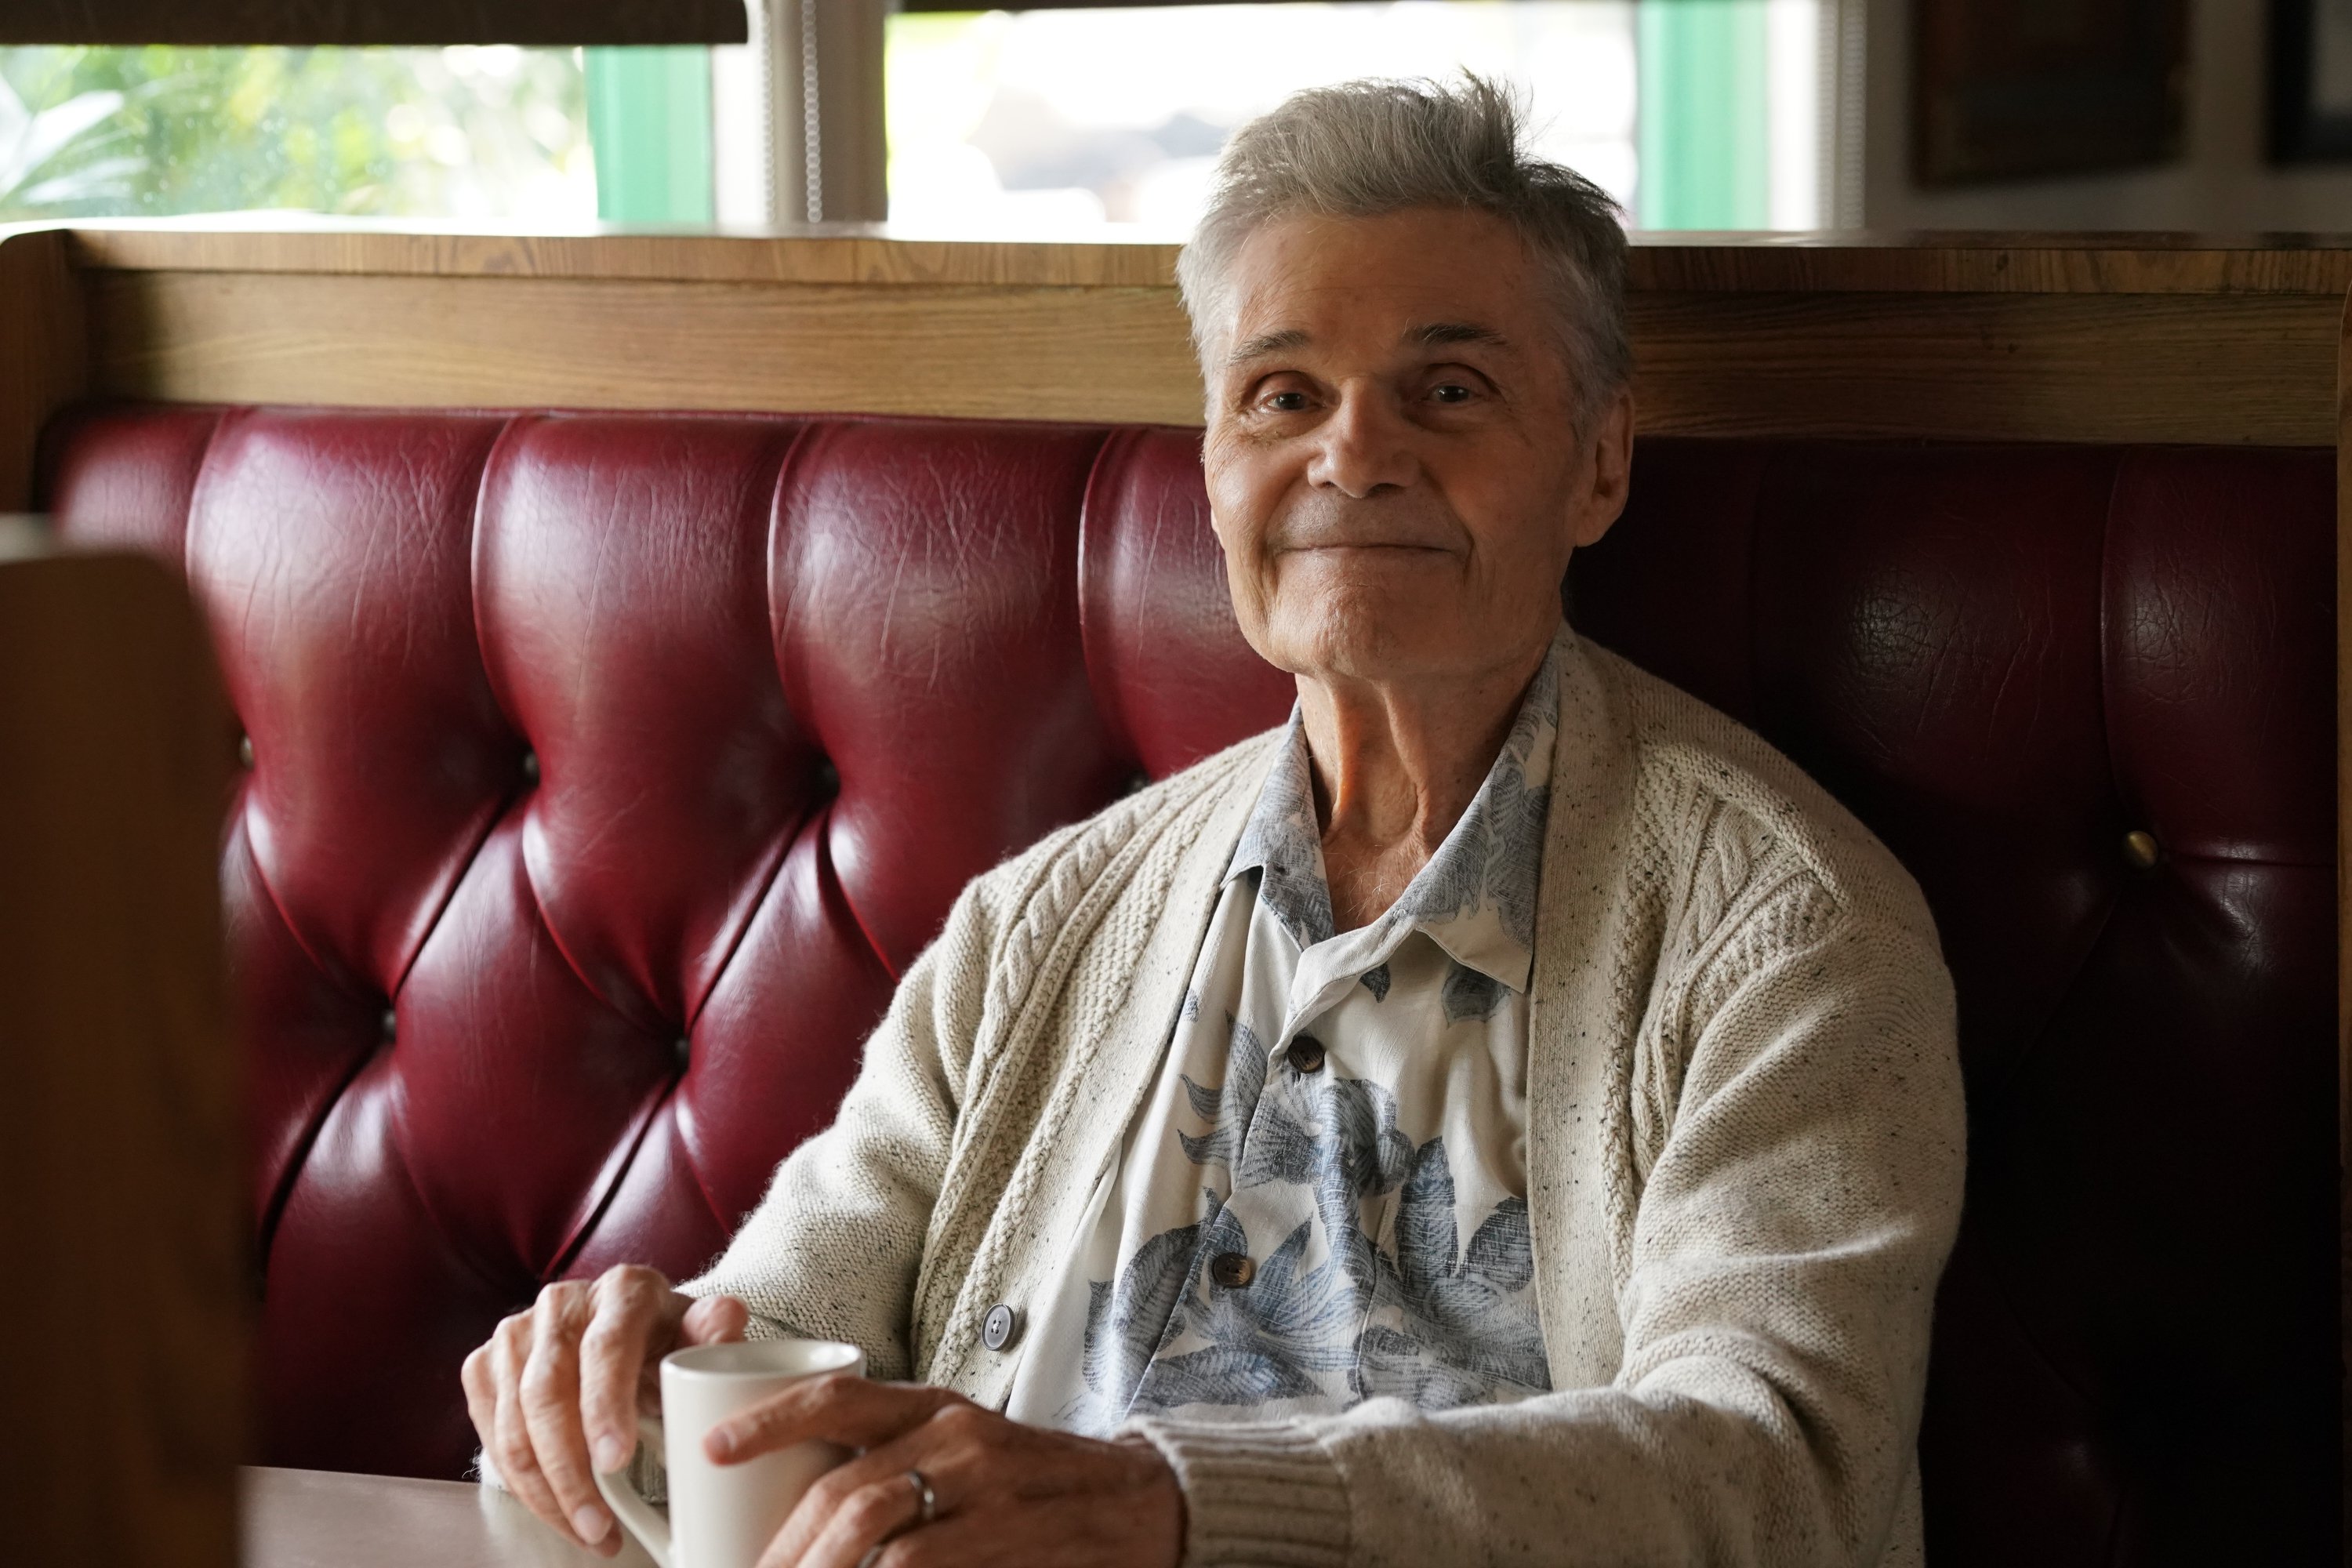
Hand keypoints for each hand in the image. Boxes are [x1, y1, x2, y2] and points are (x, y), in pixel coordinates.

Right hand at [460, 1264, 748, 1556]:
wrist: (628, 1333)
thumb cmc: (667, 1343)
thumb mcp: (702, 1336)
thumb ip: (717, 1329)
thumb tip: (724, 1322)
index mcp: (622, 1290)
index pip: (605, 1348)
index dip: (605, 1406)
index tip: (615, 1462)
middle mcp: (561, 1303)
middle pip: (547, 1394)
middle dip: (570, 1471)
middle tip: (599, 1524)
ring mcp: (516, 1333)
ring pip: (514, 1424)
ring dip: (545, 1491)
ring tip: (587, 1532)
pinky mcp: (485, 1365)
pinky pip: (492, 1435)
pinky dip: (521, 1483)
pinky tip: (556, 1510)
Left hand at [706, 1376, 1183, 1567]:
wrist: (1141, 1502)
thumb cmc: (1030, 1482)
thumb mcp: (960, 1449)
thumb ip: (892, 1459)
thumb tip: (798, 1511)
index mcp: (934, 1406)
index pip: (838, 1397)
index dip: (769, 1419)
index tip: (710, 1448)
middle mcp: (957, 1437)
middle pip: (845, 1488)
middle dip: (784, 1547)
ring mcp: (987, 1491)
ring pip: (878, 1535)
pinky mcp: (1009, 1538)